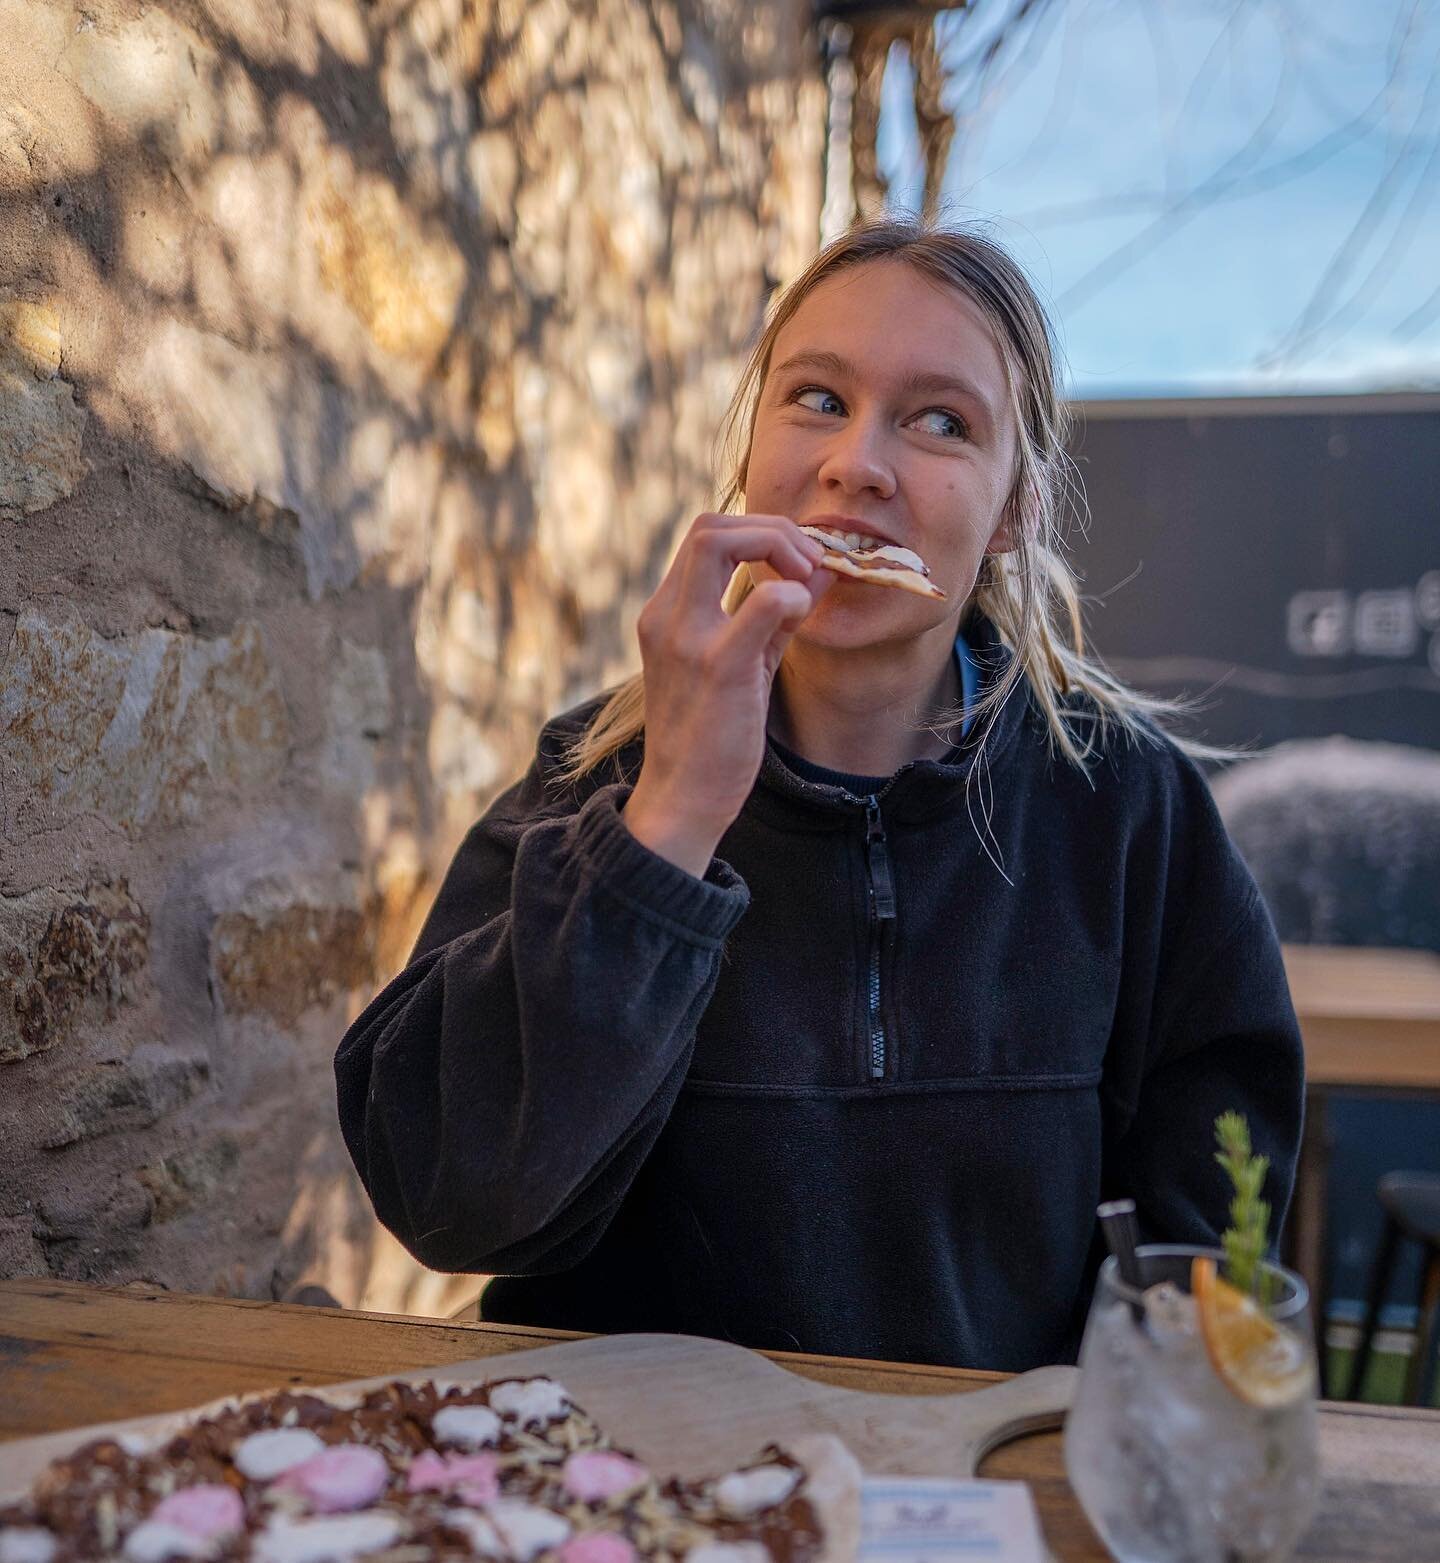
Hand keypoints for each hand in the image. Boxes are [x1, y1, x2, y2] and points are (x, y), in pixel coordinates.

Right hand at [623, 513, 832, 875]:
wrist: (683, 798)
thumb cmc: (712, 736)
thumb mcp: (743, 664)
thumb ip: (774, 616)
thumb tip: (820, 571)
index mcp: (664, 614)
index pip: (707, 534)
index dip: (761, 532)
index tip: (799, 562)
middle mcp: (665, 616)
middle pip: (710, 525)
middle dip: (772, 530)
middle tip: (810, 563)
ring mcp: (686, 637)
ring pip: (720, 540)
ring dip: (778, 545)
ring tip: (808, 580)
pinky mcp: (717, 665)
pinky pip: (761, 600)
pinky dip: (792, 594)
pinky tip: (804, 614)